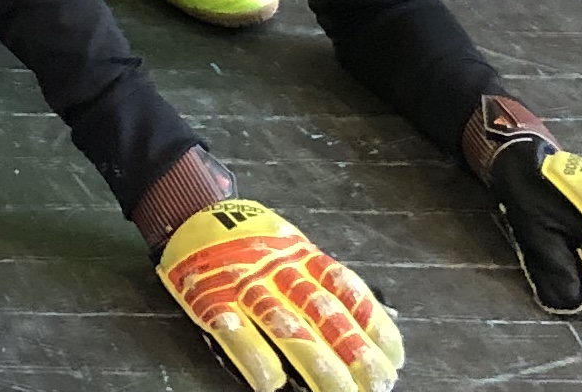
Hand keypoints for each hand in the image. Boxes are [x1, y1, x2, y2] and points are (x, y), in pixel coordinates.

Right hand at [155, 198, 401, 391]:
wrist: (189, 208)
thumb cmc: (247, 237)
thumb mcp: (292, 246)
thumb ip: (322, 280)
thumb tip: (370, 322)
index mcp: (301, 255)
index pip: (346, 291)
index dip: (373, 325)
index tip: (392, 358)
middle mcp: (278, 268)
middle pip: (322, 313)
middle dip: (352, 353)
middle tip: (374, 385)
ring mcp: (244, 282)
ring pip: (285, 324)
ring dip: (315, 362)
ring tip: (336, 391)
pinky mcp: (210, 295)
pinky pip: (234, 329)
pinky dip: (253, 356)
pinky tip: (269, 382)